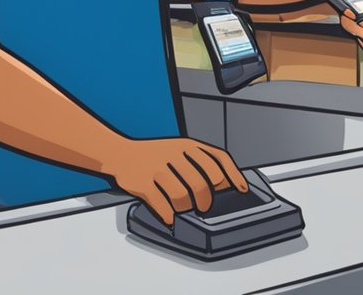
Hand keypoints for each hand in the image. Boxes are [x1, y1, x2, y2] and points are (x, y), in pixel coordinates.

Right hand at [102, 137, 247, 224]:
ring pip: (182, 196)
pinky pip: (162, 205)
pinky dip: (169, 215)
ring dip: (187, 209)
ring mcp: (157, 168)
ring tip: (185, 210)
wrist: (121, 153)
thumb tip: (225, 184)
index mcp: (187, 145)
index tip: (241, 189)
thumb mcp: (179, 149)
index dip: (232, 175)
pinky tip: (170, 216)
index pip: (217, 159)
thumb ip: (200, 161)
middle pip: (202, 183)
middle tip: (204, 206)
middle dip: (207, 200)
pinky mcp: (142, 183)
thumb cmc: (155, 155)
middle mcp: (174, 154)